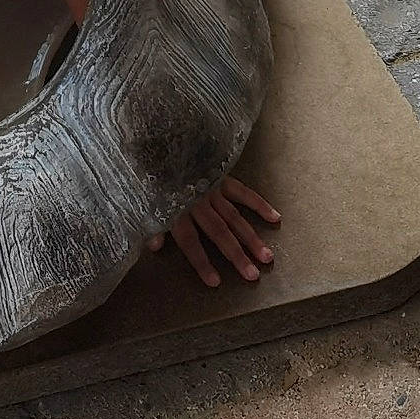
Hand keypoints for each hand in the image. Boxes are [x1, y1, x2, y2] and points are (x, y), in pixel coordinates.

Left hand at [149, 175, 279, 287]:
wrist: (160, 136)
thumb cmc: (152, 172)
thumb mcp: (145, 199)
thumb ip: (152, 225)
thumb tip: (154, 248)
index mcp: (176, 209)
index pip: (190, 242)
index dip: (201, 263)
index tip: (215, 282)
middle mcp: (196, 201)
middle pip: (218, 232)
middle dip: (236, 255)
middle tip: (253, 275)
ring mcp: (211, 188)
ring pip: (234, 217)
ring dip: (251, 237)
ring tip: (267, 257)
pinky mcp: (221, 174)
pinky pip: (242, 191)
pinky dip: (258, 204)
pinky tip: (274, 217)